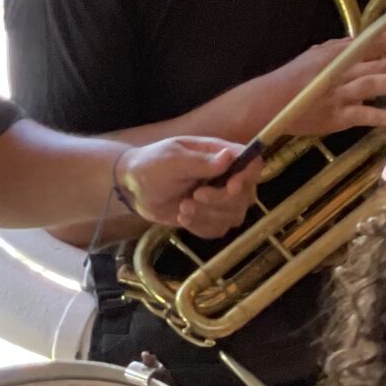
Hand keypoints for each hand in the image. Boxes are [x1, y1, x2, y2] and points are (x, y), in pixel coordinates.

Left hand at [118, 139, 261, 239]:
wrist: (133, 188)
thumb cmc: (151, 165)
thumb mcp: (172, 160)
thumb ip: (200, 161)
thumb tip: (229, 156)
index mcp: (220, 155)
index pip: (252, 164)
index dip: (248, 177)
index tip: (231, 187)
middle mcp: (226, 177)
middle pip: (246, 195)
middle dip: (220, 201)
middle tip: (193, 197)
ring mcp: (220, 200)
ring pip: (234, 216)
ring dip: (207, 216)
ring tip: (183, 207)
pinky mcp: (211, 218)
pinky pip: (219, 229)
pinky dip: (201, 227)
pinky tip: (183, 217)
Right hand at [270, 27, 385, 136]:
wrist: (270, 102)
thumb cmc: (294, 79)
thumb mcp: (316, 55)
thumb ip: (340, 48)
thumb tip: (361, 39)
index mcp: (338, 53)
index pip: (374, 38)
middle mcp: (342, 70)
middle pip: (378, 60)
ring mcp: (341, 93)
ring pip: (373, 83)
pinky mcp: (339, 116)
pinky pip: (363, 115)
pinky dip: (380, 116)